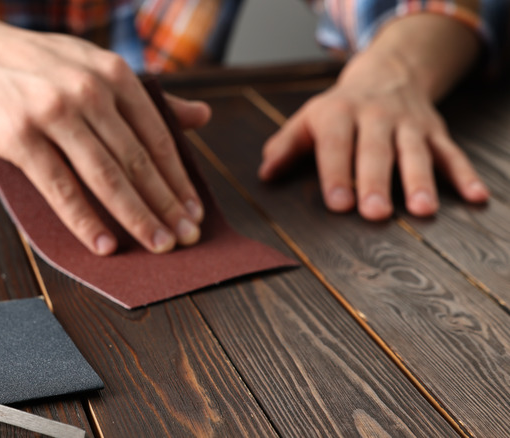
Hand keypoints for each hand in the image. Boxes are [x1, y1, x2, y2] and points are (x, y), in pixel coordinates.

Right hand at [0, 12, 209, 254]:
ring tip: (157, 246)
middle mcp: (89, 89)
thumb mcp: (94, 67)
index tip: (194, 211)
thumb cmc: (37, 66)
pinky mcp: (21, 136)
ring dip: (135, 217)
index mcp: (114, 73)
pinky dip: (84, 220)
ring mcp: (54, 112)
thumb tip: (203, 115)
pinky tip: (103, 243)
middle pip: (137, 161)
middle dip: (166, 206)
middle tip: (186, 238)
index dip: (179, 179)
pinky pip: (60, 187)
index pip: (157, 136)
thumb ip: (148, 96)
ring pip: (105, 176)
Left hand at [258, 14, 488, 219]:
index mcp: (338, 114)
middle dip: (376, 182)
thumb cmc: (338, 109)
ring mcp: (409, 124)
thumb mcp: (307, 120)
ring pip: (415, 153)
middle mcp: (376, 117)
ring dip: (420, 181)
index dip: (336, 173)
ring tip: (422, 210)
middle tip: (375, 213)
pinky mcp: (435, 132)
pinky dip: (464, 175)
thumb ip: (285, 146)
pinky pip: (451, 154)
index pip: (336, 144)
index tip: (338, 203)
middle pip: (376, 151)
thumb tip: (265, 174)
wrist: (386, 72)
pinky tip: (475, 197)